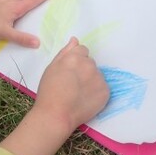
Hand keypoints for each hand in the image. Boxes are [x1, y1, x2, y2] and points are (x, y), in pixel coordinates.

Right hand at [0, 37, 108, 154]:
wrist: (56, 114)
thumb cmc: (49, 90)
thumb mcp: (52, 67)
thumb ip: (65, 52)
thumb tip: (75, 40)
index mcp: (74, 57)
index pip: (82, 50)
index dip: (75, 60)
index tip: (69, 70)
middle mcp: (89, 65)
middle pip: (90, 62)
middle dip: (83, 69)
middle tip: (71, 83)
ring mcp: (99, 78)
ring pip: (96, 74)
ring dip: (90, 80)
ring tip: (77, 93)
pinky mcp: (106, 92)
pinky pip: (102, 87)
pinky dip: (95, 91)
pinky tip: (85, 98)